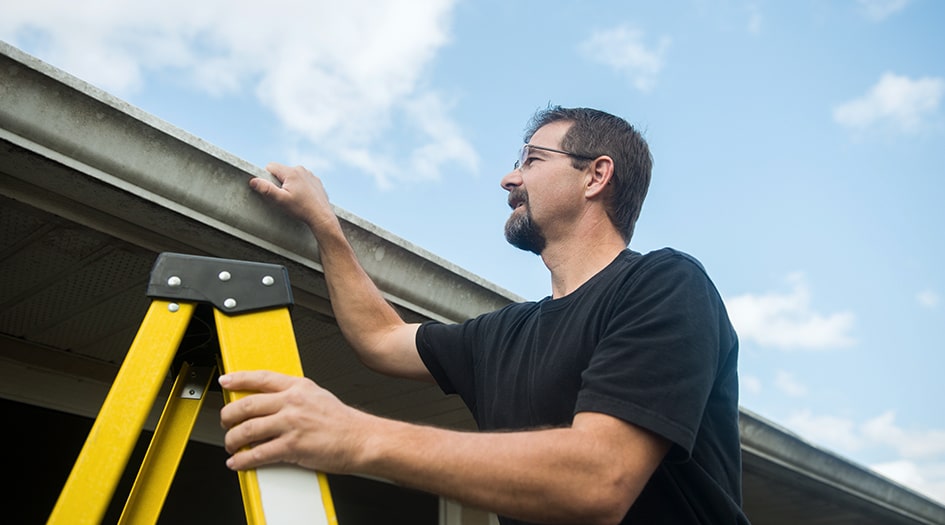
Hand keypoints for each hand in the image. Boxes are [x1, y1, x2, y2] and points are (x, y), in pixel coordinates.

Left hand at [219, 370, 369, 472]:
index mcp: (298, 387)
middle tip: (225, 423)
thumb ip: (294, 395)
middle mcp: (293, 402)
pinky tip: (238, 462)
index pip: (261, 378)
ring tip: (231, 446)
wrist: (361, 439)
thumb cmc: (342, 421)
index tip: (225, 381)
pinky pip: (258, 453)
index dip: (239, 379)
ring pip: (247, 430)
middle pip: (247, 405)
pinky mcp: (293, 446)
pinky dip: (243, 460)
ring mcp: (292, 424)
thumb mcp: (318, 396)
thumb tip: (271, 401)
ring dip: (232, 440)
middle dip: (228, 416)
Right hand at [249, 163, 337, 233]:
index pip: (270, 166)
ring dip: (290, 184)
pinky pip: (302, 180)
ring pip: (292, 176)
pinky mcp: (316, 181)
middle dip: (279, 182)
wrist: (321, 216)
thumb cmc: (301, 209)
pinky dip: (300, 187)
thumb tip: (253, 181)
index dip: (267, 177)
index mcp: (291, 172)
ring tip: (294, 198)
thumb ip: (266, 189)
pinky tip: (303, 198)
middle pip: (282, 171)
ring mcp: (310, 175)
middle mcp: (301, 169)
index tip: (272, 189)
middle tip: (284, 196)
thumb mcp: (281, 200)